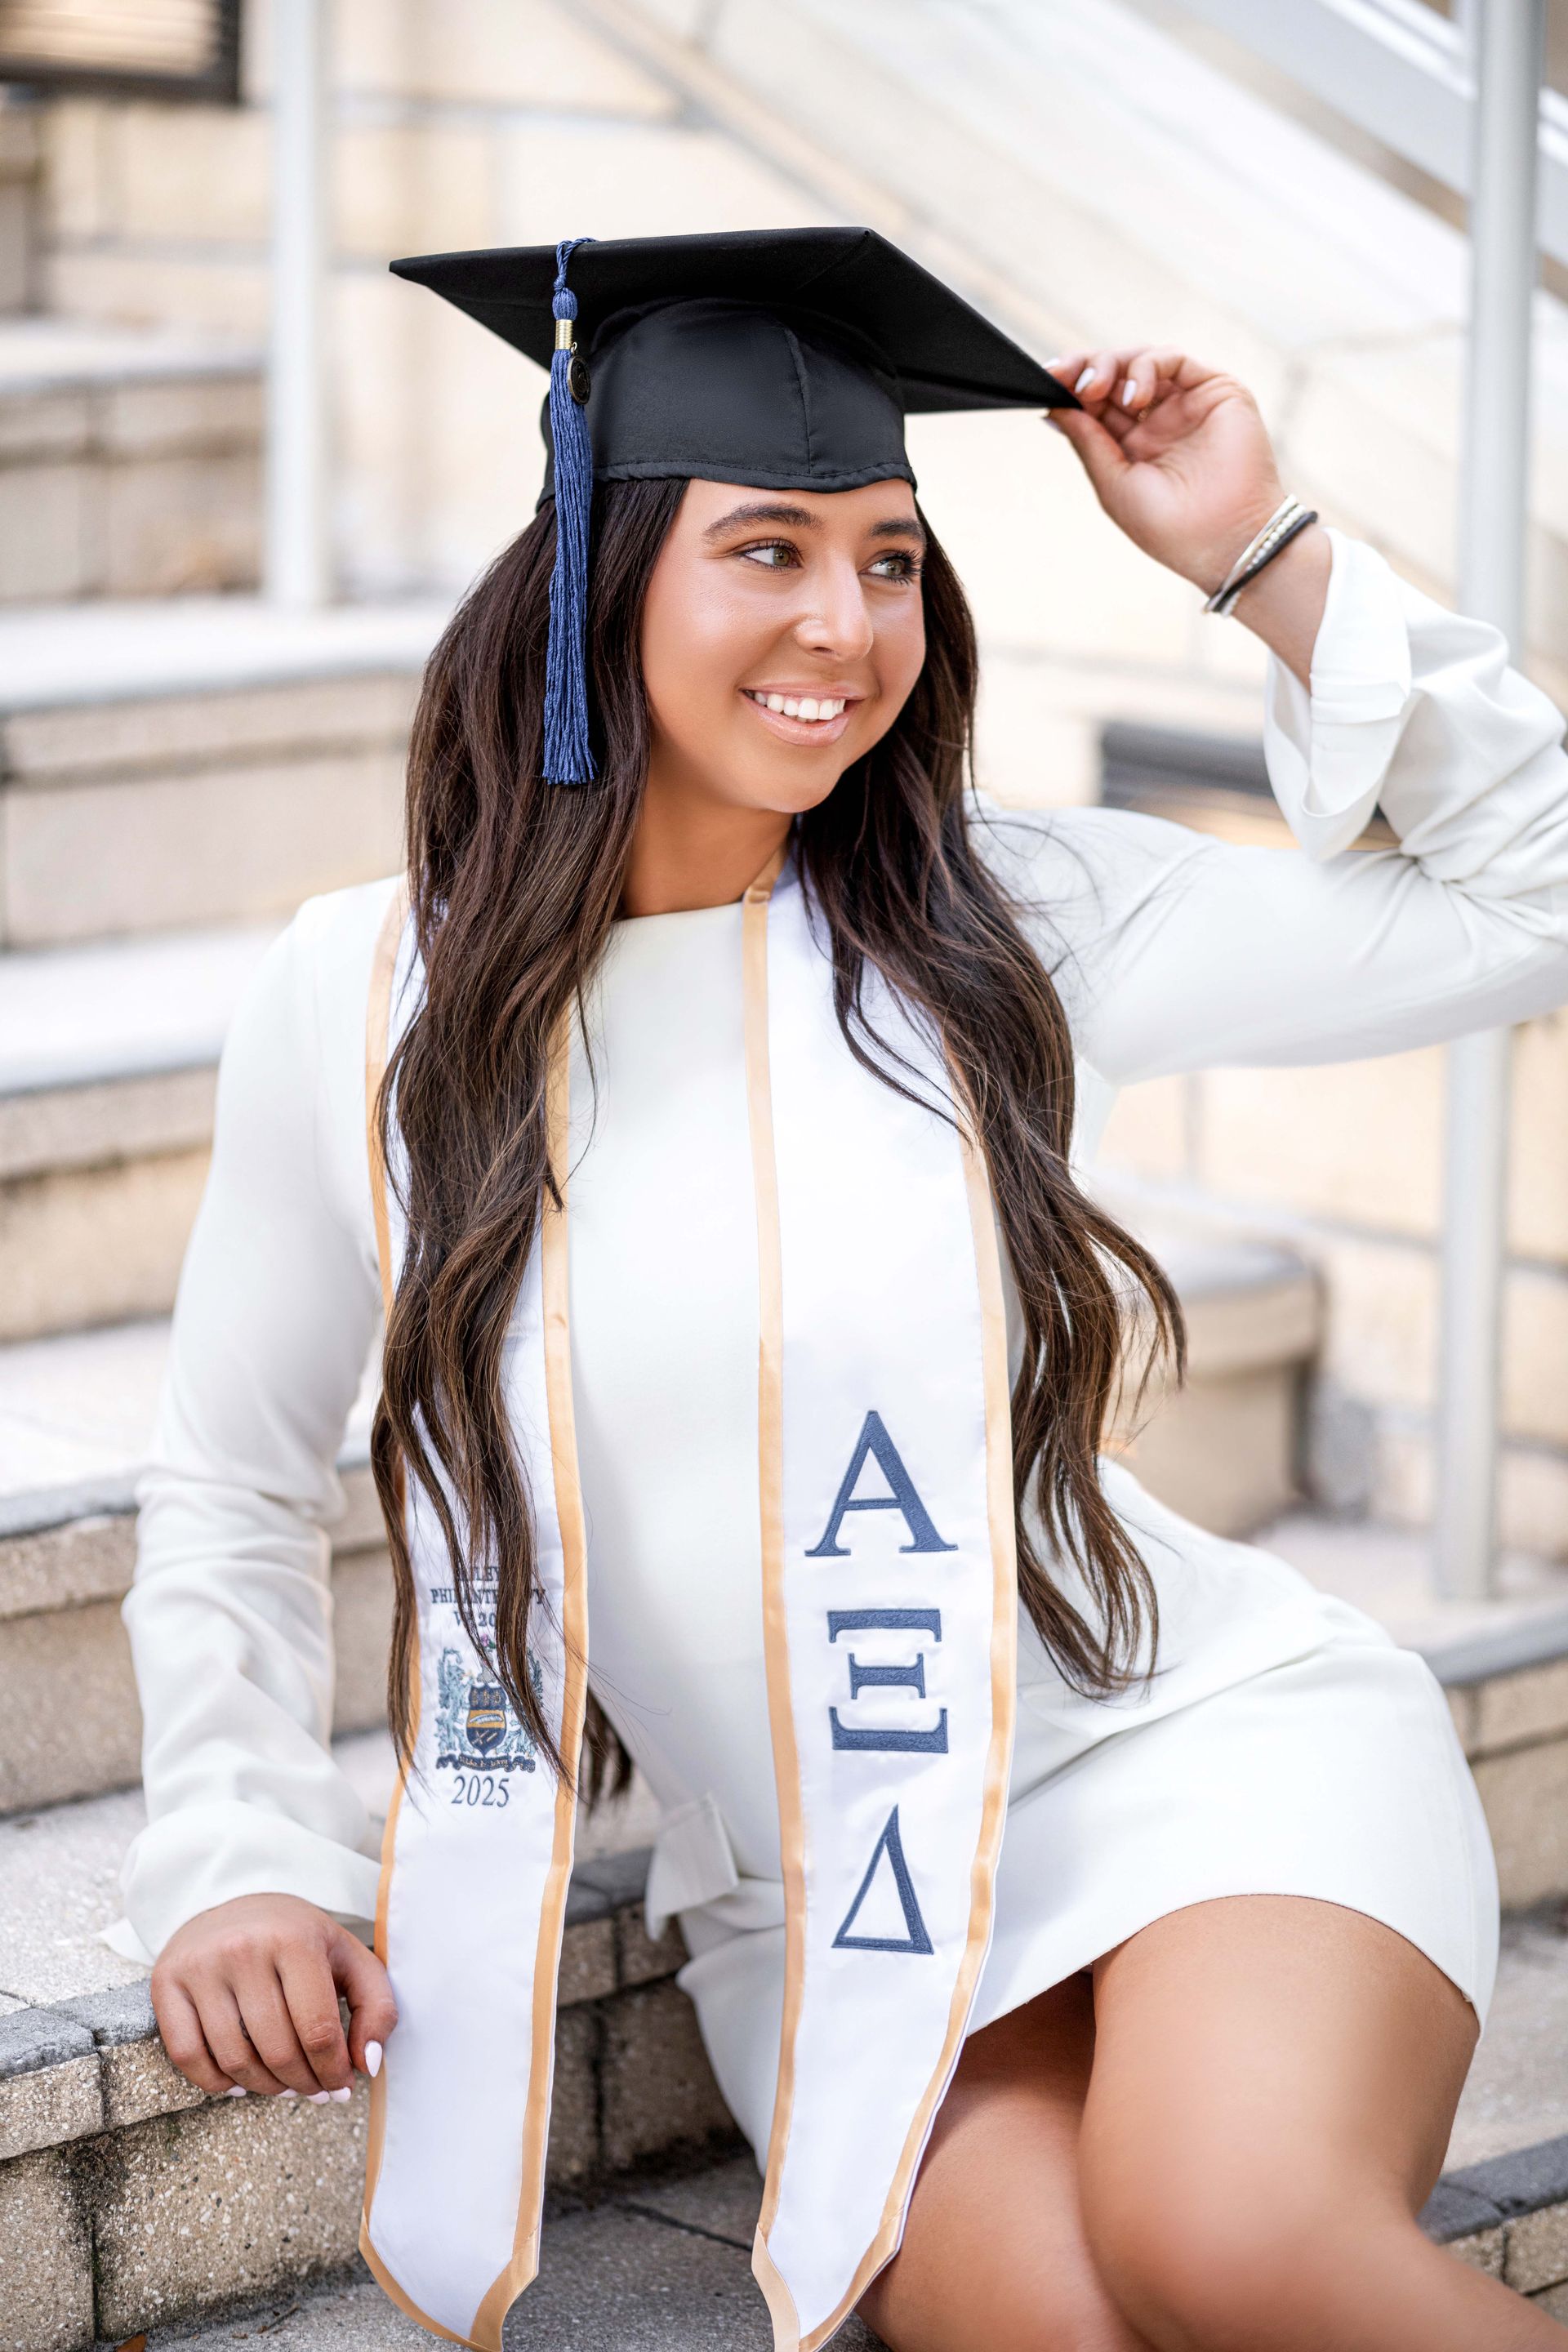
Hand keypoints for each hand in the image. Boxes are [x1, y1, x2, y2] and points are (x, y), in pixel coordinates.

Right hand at [151, 1892, 396, 2100]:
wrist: (236, 1902)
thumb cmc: (299, 1939)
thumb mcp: (349, 1957)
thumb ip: (377, 2008)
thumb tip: (368, 2065)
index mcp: (295, 1939)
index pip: (318, 2030)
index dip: (333, 2071)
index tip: (342, 2085)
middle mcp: (244, 1949)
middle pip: (278, 2051)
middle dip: (304, 2084)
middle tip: (316, 2091)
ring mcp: (201, 1966)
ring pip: (234, 2060)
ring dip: (265, 2088)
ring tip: (284, 2086)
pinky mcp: (167, 1982)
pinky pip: (188, 2055)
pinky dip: (216, 2083)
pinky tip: (241, 2081)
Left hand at [1044, 345, 1294, 593]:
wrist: (1224, 541)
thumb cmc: (1170, 528)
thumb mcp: (1114, 484)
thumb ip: (1088, 441)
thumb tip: (1055, 408)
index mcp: (1132, 446)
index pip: (1095, 403)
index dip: (1069, 387)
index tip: (1046, 381)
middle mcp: (1158, 420)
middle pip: (1114, 376)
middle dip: (1085, 369)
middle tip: (1067, 379)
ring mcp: (1185, 403)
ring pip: (1140, 361)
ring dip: (1110, 365)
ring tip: (1094, 388)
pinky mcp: (1215, 390)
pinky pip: (1174, 360)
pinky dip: (1147, 366)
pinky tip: (1134, 395)